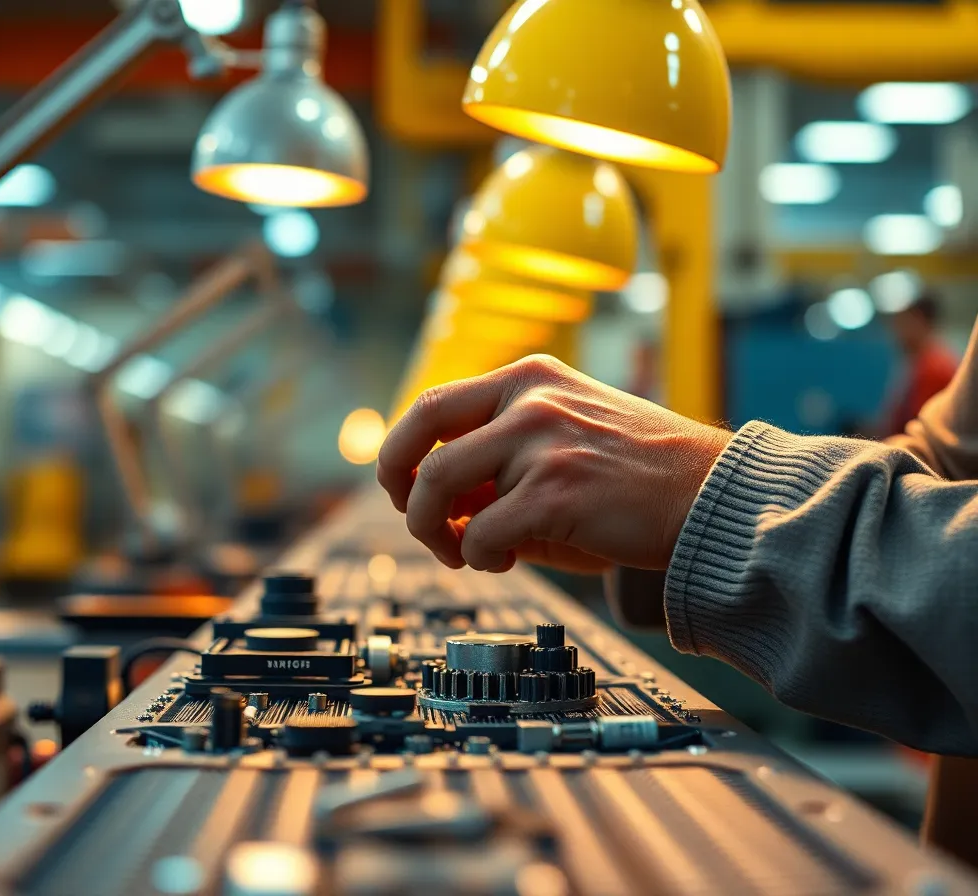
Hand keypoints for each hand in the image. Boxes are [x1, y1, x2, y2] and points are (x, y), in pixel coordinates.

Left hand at [376, 355, 731, 572]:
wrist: (709, 499)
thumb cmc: (635, 479)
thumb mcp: (561, 444)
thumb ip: (498, 461)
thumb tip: (434, 502)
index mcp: (530, 379)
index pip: (434, 402)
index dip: (403, 450)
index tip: (406, 487)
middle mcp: (531, 399)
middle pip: (422, 427)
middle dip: (398, 481)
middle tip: (408, 516)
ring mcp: (543, 441)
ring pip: (439, 483)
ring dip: (434, 530)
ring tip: (462, 552)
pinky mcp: (556, 490)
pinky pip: (479, 531)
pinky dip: (477, 556)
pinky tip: (505, 560)